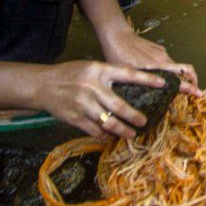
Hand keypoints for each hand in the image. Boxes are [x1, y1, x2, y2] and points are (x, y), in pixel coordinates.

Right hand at [34, 59, 166, 139]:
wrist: (43, 85)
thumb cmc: (71, 75)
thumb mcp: (90, 67)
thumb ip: (109, 75)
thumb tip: (134, 84)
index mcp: (99, 70)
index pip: (127, 74)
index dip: (146, 79)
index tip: (162, 84)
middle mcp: (92, 87)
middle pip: (119, 105)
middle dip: (135, 116)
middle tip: (144, 121)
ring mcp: (83, 104)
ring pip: (108, 122)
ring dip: (122, 130)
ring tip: (131, 134)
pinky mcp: (76, 118)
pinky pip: (95, 131)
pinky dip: (105, 136)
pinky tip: (111, 137)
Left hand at [102, 29, 200, 96]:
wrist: (116, 36)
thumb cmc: (118, 56)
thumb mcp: (127, 75)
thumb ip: (141, 85)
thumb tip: (145, 102)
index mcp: (156, 68)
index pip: (181, 76)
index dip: (191, 86)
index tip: (198, 94)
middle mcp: (163, 60)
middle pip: (186, 70)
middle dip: (192, 81)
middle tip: (193, 91)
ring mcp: (162, 53)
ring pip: (175, 67)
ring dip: (177, 77)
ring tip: (169, 87)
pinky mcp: (159, 49)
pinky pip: (167, 61)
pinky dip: (167, 69)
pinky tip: (156, 74)